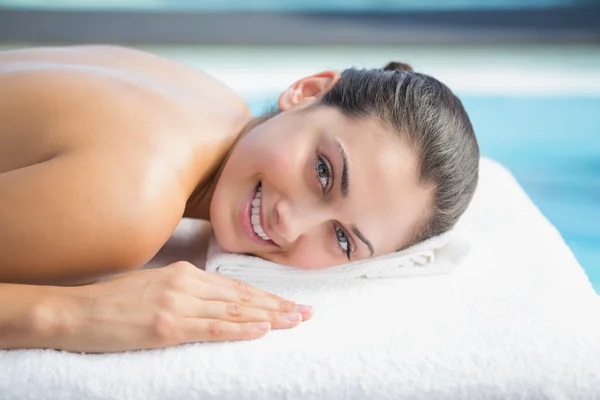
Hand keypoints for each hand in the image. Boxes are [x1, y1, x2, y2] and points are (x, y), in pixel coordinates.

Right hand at [56, 261, 311, 352]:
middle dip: (277, 305)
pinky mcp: (166, 326)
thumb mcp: (157, 286)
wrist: (76, 312)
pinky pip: (212, 328)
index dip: (266, 296)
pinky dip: (240, 329)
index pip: (235, 287)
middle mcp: (186, 284)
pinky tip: (262, 330)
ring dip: (268, 317)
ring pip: (233, 311)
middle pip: (241, 297)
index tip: (289, 302)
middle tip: (306, 312)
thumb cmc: (114, 301)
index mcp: (185, 273)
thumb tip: (216, 299)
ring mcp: (177, 304)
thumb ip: (187, 289)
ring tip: (295, 321)